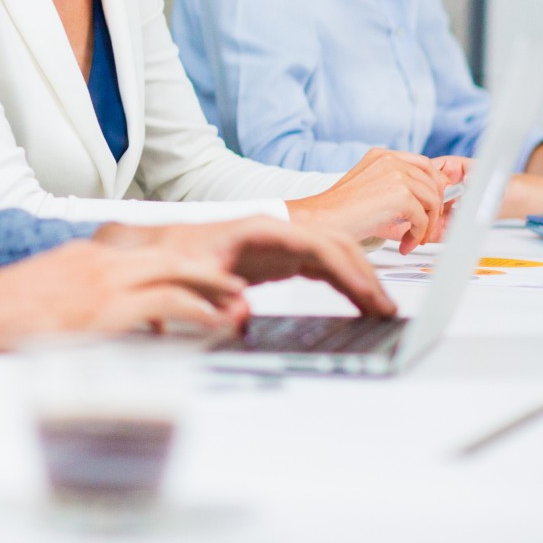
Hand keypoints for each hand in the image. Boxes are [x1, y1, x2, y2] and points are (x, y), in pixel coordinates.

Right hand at [0, 239, 248, 352]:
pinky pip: (165, 301)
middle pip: (167, 254)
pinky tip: (212, 320)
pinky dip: (195, 308)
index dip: (175, 263)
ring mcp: (104, 281)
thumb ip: (74, 299)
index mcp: (85, 256)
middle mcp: (99, 261)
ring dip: (209, 285)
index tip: (196, 273)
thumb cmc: (1, 312)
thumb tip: (90, 319)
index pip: (142, 252)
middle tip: (232, 281)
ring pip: (174, 272)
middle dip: (204, 268)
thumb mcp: (44, 294)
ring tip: (235, 300)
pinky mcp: (107, 307)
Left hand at [97, 216, 396, 317]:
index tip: (369, 295)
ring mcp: (281, 244)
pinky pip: (323, 268)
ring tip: (383, 310)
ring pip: (335, 255)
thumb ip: (209, 295)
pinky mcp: (279, 259)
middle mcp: (276, 230)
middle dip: (365, 274)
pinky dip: (345, 284)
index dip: (347, 269)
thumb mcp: (186, 275)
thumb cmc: (169, 257)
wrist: (153, 250)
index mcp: (260, 228)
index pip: (317, 244)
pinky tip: (360, 304)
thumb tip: (238, 314)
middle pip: (336, 245)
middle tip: (388, 308)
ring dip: (361, 279)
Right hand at [288, 147, 451, 253]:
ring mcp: (397, 176)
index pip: (424, 164)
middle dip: (433, 208)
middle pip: (432, 183)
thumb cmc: (340, 210)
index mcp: (382, 156)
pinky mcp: (401, 196)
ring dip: (426, 225)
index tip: (430, 206)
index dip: (433, 186)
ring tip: (412, 238)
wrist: (322, 219)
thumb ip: (394, 183)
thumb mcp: (369, 185)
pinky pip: (423, 219)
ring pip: (432, 201)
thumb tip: (427, 195)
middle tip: (423, 227)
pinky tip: (404, 244)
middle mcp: (391, 161)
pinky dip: (416, 236)